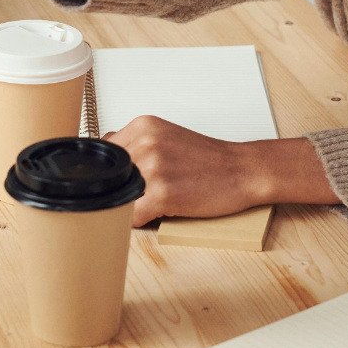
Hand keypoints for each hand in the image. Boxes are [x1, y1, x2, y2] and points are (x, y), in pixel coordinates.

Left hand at [105, 115, 278, 226]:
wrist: (243, 170)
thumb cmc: (209, 160)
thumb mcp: (166, 137)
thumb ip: (135, 144)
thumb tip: (104, 159)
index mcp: (144, 126)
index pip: (103, 152)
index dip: (110, 172)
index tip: (121, 180)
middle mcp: (146, 142)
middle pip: (109, 176)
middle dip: (119, 189)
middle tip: (141, 194)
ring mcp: (153, 166)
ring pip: (118, 196)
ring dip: (129, 206)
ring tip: (152, 204)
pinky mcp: (162, 193)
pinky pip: (131, 215)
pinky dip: (139, 221)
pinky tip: (156, 215)